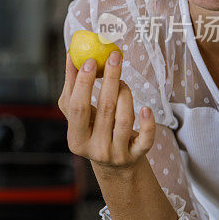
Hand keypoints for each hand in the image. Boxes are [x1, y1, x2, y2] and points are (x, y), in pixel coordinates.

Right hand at [57, 50, 155, 172]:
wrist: (114, 163)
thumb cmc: (93, 131)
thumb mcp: (78, 115)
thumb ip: (72, 87)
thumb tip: (70, 55)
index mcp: (76, 139)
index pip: (77, 108)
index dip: (83, 83)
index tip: (90, 61)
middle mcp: (96, 149)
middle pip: (104, 110)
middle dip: (110, 80)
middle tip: (114, 57)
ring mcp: (117, 154)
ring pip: (125, 119)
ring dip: (126, 94)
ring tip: (123, 82)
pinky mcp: (136, 156)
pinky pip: (145, 138)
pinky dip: (148, 123)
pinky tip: (146, 109)